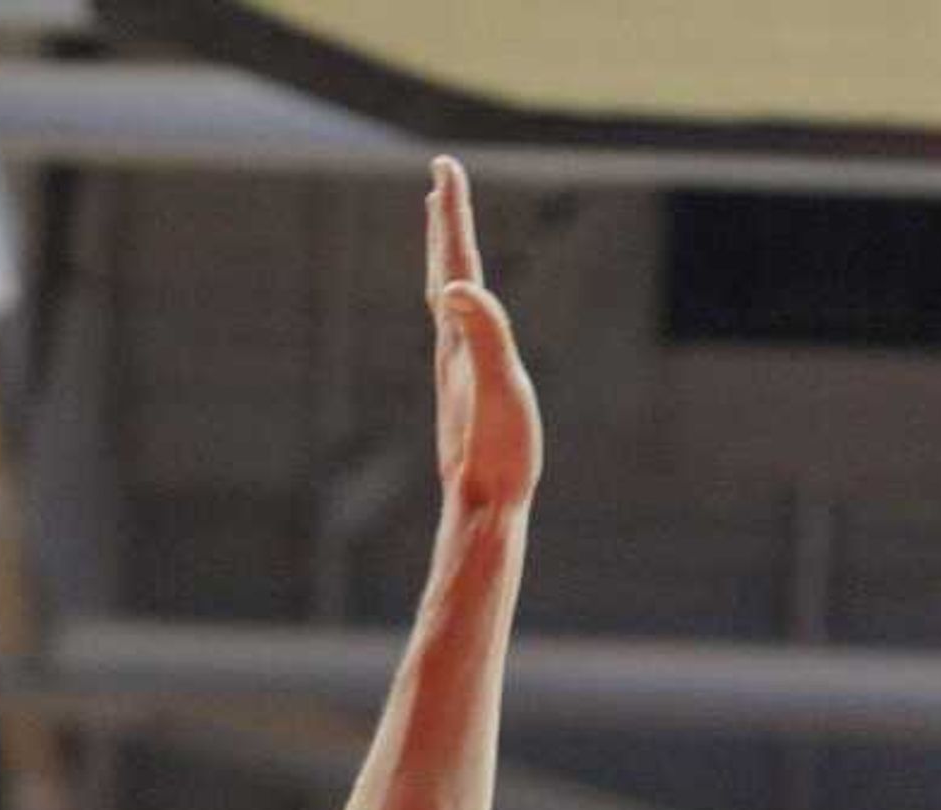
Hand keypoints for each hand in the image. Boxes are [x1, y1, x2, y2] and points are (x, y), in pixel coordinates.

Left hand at [428, 157, 540, 516]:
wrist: (483, 510)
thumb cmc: (499, 454)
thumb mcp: (499, 388)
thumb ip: (483, 334)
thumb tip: (453, 290)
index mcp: (459, 341)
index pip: (455, 265)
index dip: (452, 216)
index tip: (445, 167)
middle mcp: (451, 351)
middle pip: (444, 276)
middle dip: (445, 227)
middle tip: (441, 183)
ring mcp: (456, 375)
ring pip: (447, 304)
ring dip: (447, 263)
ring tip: (445, 236)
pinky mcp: (466, 398)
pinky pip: (458, 334)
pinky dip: (457, 306)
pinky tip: (459, 315)